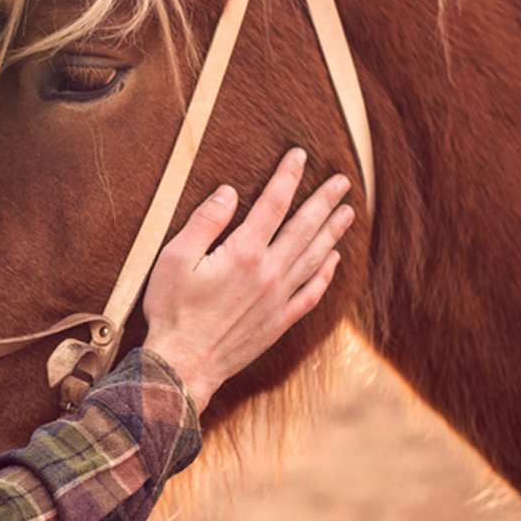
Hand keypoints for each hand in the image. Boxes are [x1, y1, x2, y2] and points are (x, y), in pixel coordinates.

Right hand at [141, 148, 352, 411]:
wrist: (184, 365)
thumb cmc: (172, 310)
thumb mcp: (175, 258)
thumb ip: (205, 222)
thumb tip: (230, 191)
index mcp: (243, 253)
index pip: (272, 204)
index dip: (287, 177)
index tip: (300, 155)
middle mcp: (268, 273)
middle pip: (304, 228)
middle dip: (324, 200)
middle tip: (342, 180)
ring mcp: (278, 299)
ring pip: (314, 258)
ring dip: (333, 232)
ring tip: (348, 212)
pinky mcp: (278, 322)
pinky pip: (311, 294)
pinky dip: (326, 275)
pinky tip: (333, 261)